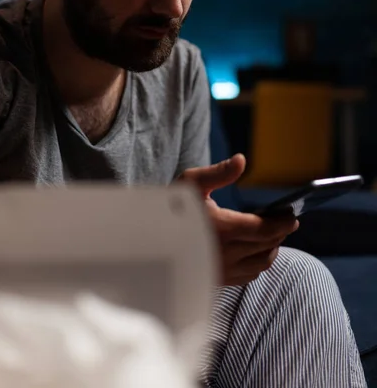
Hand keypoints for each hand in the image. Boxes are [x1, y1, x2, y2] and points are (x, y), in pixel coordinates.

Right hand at [179, 154, 298, 285]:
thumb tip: (241, 160)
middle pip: (267, 245)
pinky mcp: (217, 280)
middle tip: (286, 221)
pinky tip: (255, 249)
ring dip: (271, 248)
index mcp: (222, 228)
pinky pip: (248, 275)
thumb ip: (218, 172)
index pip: (265, 229)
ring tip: (272, 233)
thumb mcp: (190, 183)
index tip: (292, 214)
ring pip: (261, 263)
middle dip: (280, 232)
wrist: (148, 240)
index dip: (283, 222)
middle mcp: (225, 253)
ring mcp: (222, 270)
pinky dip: (258, 263)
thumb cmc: (170, 207)